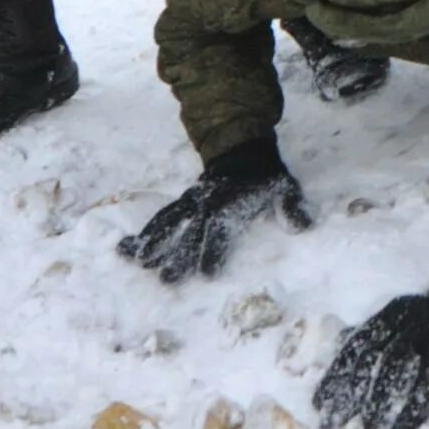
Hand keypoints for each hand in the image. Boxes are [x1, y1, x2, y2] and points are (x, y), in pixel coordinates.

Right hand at [115, 135, 311, 282]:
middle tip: (167, 279)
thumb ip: (292, 207)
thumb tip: (303, 225)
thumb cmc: (265, 176)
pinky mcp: (183, 203)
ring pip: (168, 224)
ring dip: (153, 244)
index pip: (221, 230)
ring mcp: (191, 202)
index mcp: (230, 203)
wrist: (242, 148)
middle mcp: (206, 204)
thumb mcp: (284, 187)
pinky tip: (125, 250)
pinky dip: (144, 234)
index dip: (215, 251)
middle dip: (179, 256)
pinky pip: (160, 218)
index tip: (207, 273)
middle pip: (190, 233)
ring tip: (137, 264)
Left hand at [314, 278, 428, 428]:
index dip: (335, 375)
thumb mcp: (407, 329)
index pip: (355, 345)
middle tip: (334, 424)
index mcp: (390, 314)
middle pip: (371, 356)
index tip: (319, 405)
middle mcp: (406, 317)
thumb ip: (378, 343)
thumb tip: (339, 371)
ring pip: (396, 365)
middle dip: (349, 392)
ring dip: (378, 400)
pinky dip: (411, 411)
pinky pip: (426, 383)